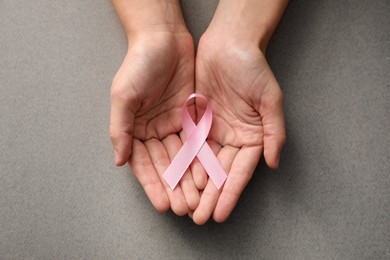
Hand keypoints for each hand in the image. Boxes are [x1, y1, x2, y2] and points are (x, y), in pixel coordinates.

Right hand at [109, 31, 199, 214]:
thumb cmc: (139, 64)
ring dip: (189, 178)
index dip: (153, 185)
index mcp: (134, 129)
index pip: (143, 164)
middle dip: (174, 187)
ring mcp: (173, 125)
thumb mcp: (123, 97)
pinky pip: (197, 141)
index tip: (162, 204)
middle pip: (165, 164)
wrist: (164, 39)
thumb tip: (119, 161)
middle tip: (185, 207)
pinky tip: (207, 175)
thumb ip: (119, 130)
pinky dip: (201, 159)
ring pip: (183, 157)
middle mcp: (153, 130)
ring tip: (197, 198)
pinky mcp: (191, 117)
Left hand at [191, 31, 285, 223]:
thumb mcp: (270, 99)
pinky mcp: (196, 121)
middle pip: (219, 173)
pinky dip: (182, 163)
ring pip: (202, 163)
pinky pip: (188, 145)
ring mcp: (213, 131)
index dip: (230, 193)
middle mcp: (232, 138)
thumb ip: (274, 132)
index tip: (221, 213)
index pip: (240, 171)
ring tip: (186, 206)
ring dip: (194, 186)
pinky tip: (176, 179)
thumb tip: (274, 162)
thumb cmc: (253, 68)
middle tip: (199, 218)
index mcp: (252, 137)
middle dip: (210, 196)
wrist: (228, 44)